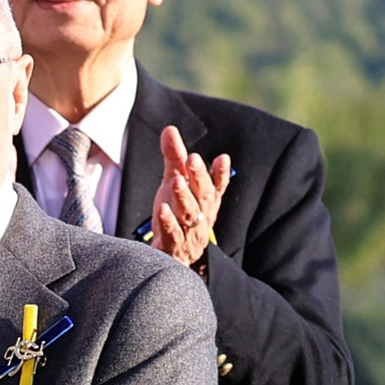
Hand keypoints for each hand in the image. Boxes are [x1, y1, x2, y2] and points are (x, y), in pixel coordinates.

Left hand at [150, 125, 230, 268]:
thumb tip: (170, 129)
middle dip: (199, 177)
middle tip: (193, 159)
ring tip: (177, 182)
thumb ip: (173, 158)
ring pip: (190, 214)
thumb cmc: (177, 214)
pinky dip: (168, 222)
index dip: (221, 173)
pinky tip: (161, 210)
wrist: (173, 256)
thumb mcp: (174, 183)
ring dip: (184, 197)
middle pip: (203, 195)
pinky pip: (173, 234)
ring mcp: (190, 231)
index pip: (217, 186)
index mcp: (206, 200)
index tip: (222, 158)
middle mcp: (202, 215)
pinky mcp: (174, 246)